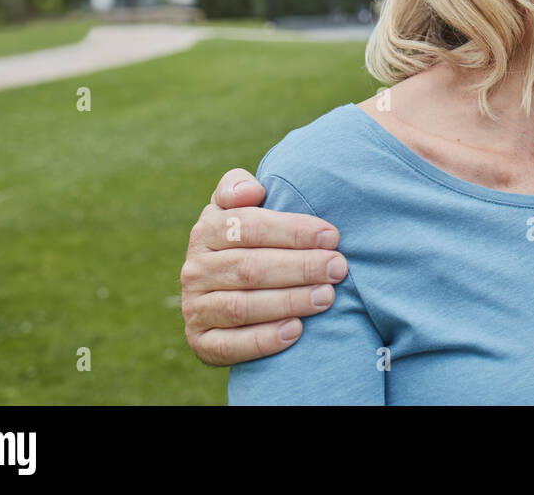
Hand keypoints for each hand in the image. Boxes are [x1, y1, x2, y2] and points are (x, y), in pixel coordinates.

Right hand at [181, 168, 348, 365]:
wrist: (222, 290)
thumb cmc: (246, 240)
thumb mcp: (235, 208)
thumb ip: (238, 188)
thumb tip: (251, 191)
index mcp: (206, 231)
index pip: (248, 227)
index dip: (292, 231)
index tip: (332, 236)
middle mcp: (196, 270)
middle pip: (250, 268)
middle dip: (300, 267)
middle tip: (338, 268)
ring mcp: (195, 308)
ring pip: (242, 306)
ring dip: (289, 301)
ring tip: (327, 296)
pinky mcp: (201, 342)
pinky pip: (229, 346)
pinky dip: (263, 340)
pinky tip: (296, 331)